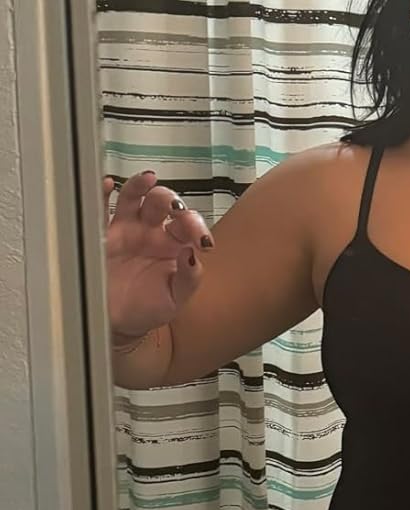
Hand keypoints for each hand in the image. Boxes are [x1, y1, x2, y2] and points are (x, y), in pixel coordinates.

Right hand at [103, 171, 212, 342]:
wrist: (120, 324)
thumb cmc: (149, 309)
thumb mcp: (175, 299)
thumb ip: (189, 278)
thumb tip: (193, 255)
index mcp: (173, 244)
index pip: (188, 224)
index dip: (196, 226)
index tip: (202, 241)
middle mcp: (151, 231)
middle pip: (163, 202)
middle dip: (172, 201)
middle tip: (176, 210)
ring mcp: (127, 229)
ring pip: (135, 197)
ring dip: (141, 185)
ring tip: (148, 179)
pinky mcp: (104, 234)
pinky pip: (101, 208)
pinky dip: (103, 194)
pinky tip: (108, 185)